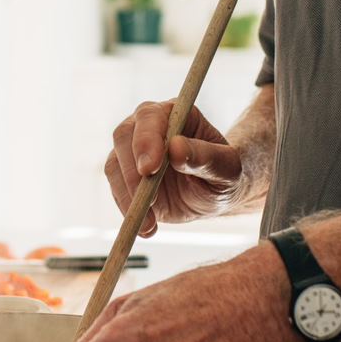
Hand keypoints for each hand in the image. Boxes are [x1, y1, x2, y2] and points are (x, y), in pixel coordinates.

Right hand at [106, 102, 242, 236]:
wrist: (211, 195)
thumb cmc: (223, 175)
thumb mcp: (226, 170)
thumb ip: (206, 158)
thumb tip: (176, 148)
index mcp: (175, 114)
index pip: (150, 117)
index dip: (146, 140)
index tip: (151, 169)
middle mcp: (148, 126)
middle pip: (123, 136)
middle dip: (132, 170)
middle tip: (147, 201)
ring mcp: (132, 150)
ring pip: (114, 165)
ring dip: (129, 196)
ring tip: (150, 222)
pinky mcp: (124, 174)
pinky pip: (116, 189)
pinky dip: (127, 209)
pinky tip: (147, 226)